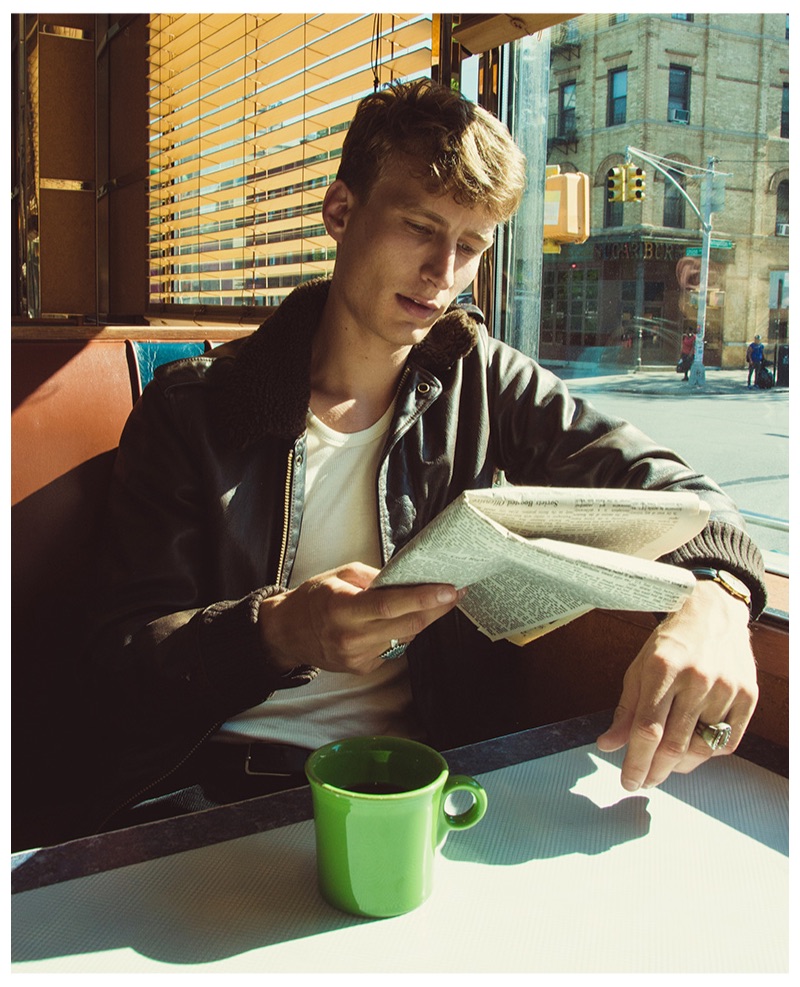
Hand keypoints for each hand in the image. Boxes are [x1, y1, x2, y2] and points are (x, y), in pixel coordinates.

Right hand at [258, 562, 462, 674]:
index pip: (389, 605)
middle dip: (436, 608)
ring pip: (405, 638)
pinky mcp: (363, 668)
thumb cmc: (313, 599)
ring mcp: (358, 656)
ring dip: (423, 619)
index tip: (449, 590)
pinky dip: (403, 632)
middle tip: (456, 591)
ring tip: (434, 601)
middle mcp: (351, 637)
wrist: (287, 633)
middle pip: (407, 625)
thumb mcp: (339, 576)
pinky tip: (402, 621)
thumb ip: (374, 577)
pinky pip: (394, 648)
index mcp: (342, 608)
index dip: (422, 598)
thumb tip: (407, 578)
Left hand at [596, 580, 757, 790]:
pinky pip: (728, 741)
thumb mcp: (639, 669)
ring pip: (701, 748)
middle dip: (655, 772)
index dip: (635, 761)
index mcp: (662, 668)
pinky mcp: (748, 694)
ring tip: (665, 764)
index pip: (647, 729)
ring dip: (680, 765)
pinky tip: (693, 748)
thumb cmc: (670, 643)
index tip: (628, 781)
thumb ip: (626, 709)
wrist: (712, 613)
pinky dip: (707, 753)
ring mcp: (725, 687)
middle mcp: (696, 678)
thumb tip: (608, 745)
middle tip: (644, 782)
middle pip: (674, 744)